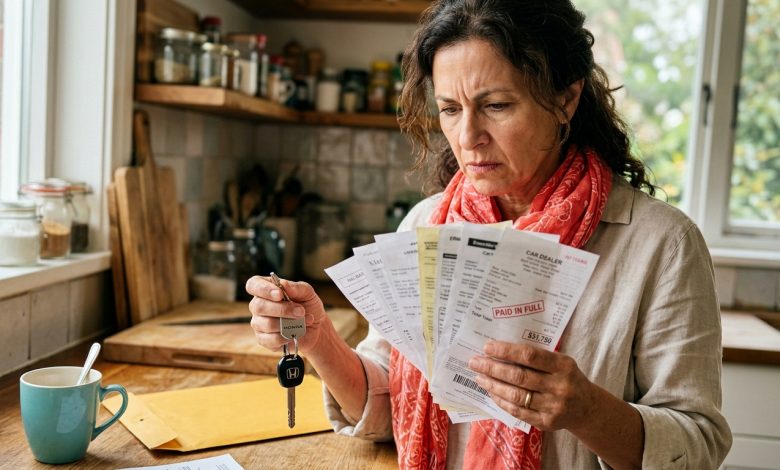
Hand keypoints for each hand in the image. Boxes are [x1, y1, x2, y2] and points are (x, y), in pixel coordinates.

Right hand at [245, 276, 329, 354]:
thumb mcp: (308, 293)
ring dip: (288, 323)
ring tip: (303, 321)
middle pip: (259, 306)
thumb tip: (284, 285)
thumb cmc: (308, 306)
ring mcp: (259, 324)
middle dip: (282, 309)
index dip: (264, 289)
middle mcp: (258, 306)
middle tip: (301, 311)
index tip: (279, 294)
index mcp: (265, 290)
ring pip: (266, 324)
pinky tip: (295, 333)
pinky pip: (271, 339)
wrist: (315, 328)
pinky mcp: (264, 340)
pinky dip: (286, 336)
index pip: (253, 285)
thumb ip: (297, 287)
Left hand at [468, 341, 596, 431]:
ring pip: (516, 395)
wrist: (587, 408)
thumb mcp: (561, 363)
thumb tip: (500, 349)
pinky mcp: (546, 423)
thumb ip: (537, 357)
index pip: (529, 355)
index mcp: (563, 366)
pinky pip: (518, 411)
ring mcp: (553, 407)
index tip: (487, 347)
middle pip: (519, 376)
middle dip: (492, 368)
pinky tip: (491, 392)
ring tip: (479, 377)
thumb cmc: (567, 378)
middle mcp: (560, 386)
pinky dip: (501, 401)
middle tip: (474, 362)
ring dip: (493, 385)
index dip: (506, 351)